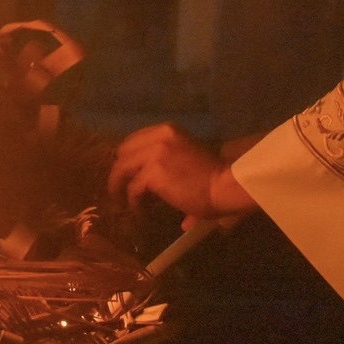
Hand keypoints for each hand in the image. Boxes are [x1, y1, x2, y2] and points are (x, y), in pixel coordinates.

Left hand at [108, 124, 259, 227]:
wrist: (225, 185)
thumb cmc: (213, 176)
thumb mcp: (188, 158)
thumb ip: (167, 163)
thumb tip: (152, 187)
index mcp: (167, 130)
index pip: (134, 140)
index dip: (127, 158)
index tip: (126, 174)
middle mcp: (158, 136)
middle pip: (123, 152)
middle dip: (120, 171)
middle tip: (121, 189)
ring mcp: (154, 153)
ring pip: (121, 169)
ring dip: (119, 187)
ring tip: (123, 202)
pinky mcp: (153, 172)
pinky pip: (132, 188)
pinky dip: (133, 202)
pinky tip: (140, 212)